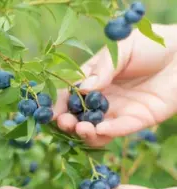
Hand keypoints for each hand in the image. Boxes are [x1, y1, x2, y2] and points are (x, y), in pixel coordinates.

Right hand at [54, 24, 176, 146]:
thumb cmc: (151, 44)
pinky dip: (108, 132)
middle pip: (79, 116)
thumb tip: (82, 88)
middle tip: (64, 122)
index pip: (70, 95)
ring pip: (96, 129)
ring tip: (80, 128)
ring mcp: (118, 112)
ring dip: (85, 133)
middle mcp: (103, 99)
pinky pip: (119, 130)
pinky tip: (100, 130)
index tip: (48, 112)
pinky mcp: (136, 121)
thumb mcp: (122, 48)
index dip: (58, 104)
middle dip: (68, 122)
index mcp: (94, 80)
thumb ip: (102, 67)